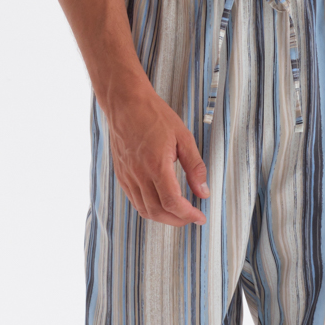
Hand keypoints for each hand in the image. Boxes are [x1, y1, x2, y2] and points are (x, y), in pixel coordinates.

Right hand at [106, 85, 209, 226]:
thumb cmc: (154, 115)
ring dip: (163, 217)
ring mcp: (127, 176)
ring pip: (144, 210)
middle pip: (158, 211)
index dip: (188, 215)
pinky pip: (134, 200)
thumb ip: (195, 167)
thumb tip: (203, 191)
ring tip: (178, 214)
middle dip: (178, 220)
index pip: (172, 202)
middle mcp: (139, 174)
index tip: (200, 217)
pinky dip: (149, 208)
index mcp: (156, 165)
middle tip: (192, 217)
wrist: (125, 103)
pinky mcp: (121, 175)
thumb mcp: (183, 137)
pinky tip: (161, 203)